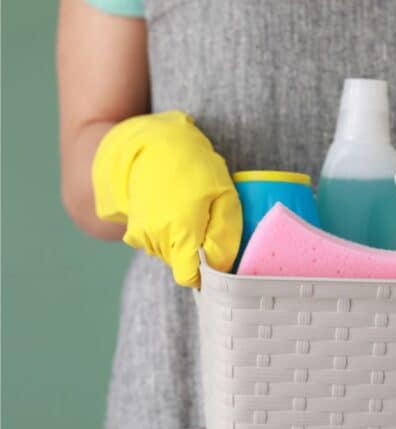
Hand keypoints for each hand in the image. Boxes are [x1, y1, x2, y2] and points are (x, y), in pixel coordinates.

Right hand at [92, 111, 241, 286]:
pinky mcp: (133, 232)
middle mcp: (157, 238)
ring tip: (187, 212)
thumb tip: (221, 266)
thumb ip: (224, 235)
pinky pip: (159, 246)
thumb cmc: (193, 166)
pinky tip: (172, 212)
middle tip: (204, 221)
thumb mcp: (223, 194)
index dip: (206, 273)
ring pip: (172, 257)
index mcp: (181, 231)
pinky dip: (168, 236)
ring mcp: (141, 236)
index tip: (215, 259)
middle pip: (184, 266)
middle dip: (198, 253)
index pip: (190, 277)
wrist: (149, 146)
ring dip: (183, 243)